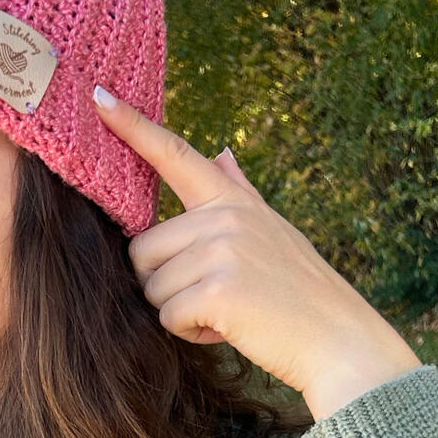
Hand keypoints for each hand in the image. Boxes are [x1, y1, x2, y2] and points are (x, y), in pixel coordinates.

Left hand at [92, 87, 421, 421]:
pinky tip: (230, 329)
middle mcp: (225, 217)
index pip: (175, 155)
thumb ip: (239, 193)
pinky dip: (192, 333)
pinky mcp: (217, 289)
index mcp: (233, 200)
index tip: (99, 97)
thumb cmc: (301, 293)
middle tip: (215, 296)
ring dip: (181, 311)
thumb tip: (222, 154)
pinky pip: (168, 317)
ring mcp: (221, 250)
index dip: (133, 127)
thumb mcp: (273, 231)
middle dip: (165, 283)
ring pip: (152, 288)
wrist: (338, 340)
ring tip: (229, 312)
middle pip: (142, 250)